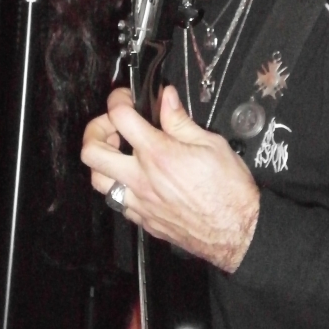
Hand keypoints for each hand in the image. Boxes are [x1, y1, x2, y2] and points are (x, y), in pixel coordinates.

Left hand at [81, 85, 259, 271]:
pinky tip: (134, 178)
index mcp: (158, 154)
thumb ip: (180, 120)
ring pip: (97, 180)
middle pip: (91, 152)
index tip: (124, 98)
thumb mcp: (210, 143)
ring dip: (102, 161)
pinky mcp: (144, 220)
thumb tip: (166, 97)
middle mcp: (142, 179)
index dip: (117, 100)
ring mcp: (139, 202)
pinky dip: (118, 185)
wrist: (238, 231)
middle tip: (112, 126)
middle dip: (95, 131)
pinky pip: (116, 201)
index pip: (120, 117)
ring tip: (119, 152)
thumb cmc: (229, 189)